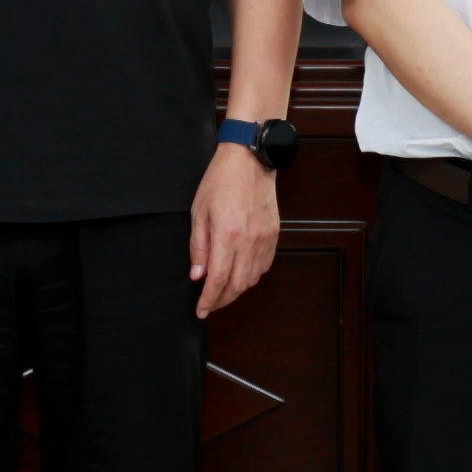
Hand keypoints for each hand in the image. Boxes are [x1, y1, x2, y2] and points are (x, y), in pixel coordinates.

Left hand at [190, 143, 283, 315]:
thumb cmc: (220, 181)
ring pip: (252, 279)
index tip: (201, 311)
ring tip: (222, 293)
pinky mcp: (274, 235)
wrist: (250, 160)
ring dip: (236, 291)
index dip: (208, 300)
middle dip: (221, 301)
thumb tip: (198, 275)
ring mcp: (264, 239)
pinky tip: (240, 276)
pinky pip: (264, 266)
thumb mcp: (199, 212)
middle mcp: (248, 241)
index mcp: (227, 235)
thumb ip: (198, 246)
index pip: (218, 279)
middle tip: (209, 305)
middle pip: (237, 285)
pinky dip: (251, 277)